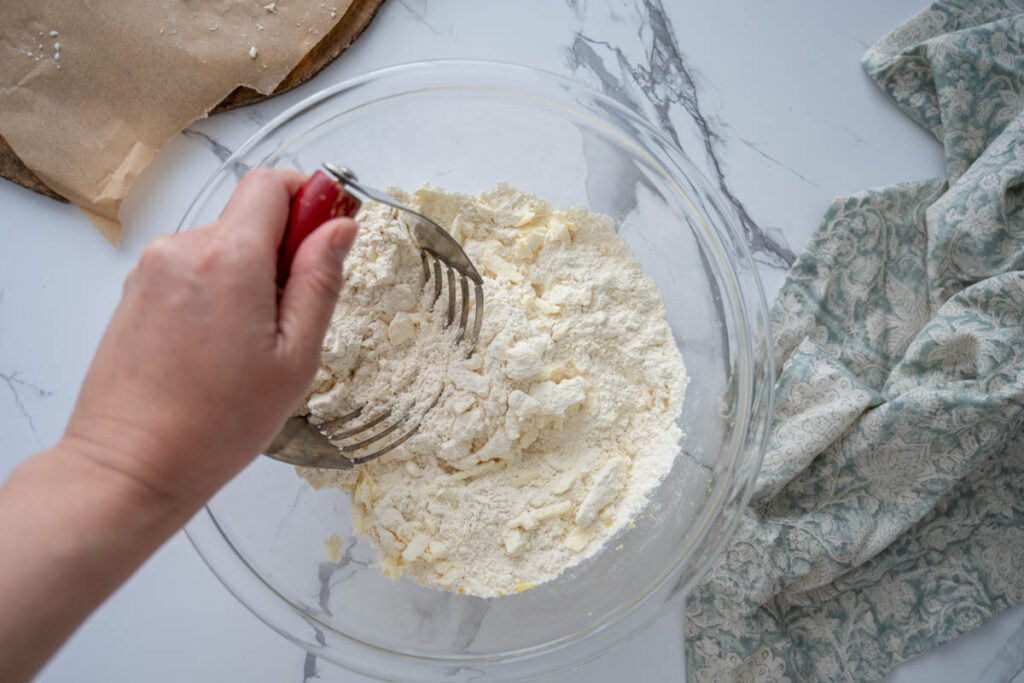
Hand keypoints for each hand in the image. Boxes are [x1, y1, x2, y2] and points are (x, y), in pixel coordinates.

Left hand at [62, 168, 356, 509]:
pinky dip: (215, 292)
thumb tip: (339, 228)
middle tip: (290, 320)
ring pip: (221, 247)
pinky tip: (217, 348)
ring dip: (247, 277)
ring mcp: (151, 269)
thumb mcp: (296, 358)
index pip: (271, 183)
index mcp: (228, 258)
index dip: (308, 198)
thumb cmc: (218, 423)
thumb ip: (320, 281)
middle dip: (280, 253)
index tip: (326, 235)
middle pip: (248, 218)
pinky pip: (191, 270)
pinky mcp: (134, 292)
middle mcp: (182, 248)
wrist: (130, 465)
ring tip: (248, 346)